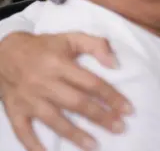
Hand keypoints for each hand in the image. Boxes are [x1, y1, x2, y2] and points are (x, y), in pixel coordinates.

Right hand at [0, 32, 131, 150]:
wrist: (4, 52)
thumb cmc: (44, 46)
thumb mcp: (71, 38)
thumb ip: (96, 45)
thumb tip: (115, 64)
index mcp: (59, 64)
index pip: (91, 83)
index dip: (111, 96)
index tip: (128, 109)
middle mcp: (44, 82)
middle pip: (76, 103)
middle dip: (100, 117)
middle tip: (119, 128)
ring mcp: (28, 99)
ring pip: (54, 120)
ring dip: (75, 134)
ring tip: (94, 145)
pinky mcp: (14, 110)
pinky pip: (23, 131)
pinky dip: (33, 145)